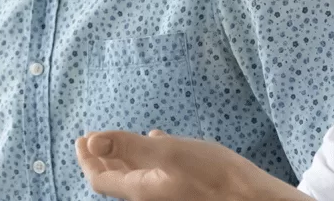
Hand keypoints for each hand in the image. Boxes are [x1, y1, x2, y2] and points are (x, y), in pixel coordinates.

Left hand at [75, 129, 313, 200]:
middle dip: (102, 157)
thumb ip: (128, 146)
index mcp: (140, 191)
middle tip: (91, 139)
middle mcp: (150, 198)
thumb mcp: (167, 152)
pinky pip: (156, 175)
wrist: (254, 200)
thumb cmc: (213, 176)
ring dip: (124, 157)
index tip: (80, 139)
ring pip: (136, 177)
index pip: (99, 178)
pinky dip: (148, 159)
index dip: (87, 158)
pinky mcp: (184, 192)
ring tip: (119, 139)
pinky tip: (157, 141)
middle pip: (116, 180)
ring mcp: (167, 196)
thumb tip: (90, 141)